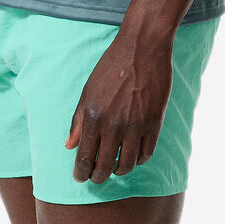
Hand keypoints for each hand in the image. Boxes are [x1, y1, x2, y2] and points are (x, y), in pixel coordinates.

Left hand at [65, 29, 174, 183]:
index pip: (84, 158)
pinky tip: (133, 155)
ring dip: (118, 170)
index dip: (81, 173)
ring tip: (114, 167)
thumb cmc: (112, 65)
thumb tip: (69, 145)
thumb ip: (78, 120)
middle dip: (98, 177)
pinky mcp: (154, 123)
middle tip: (96, 177)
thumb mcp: (88, 90)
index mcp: (93, 116)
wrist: (142, 47)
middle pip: (104, 167)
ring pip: (126, 165)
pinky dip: (138, 160)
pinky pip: (146, 154)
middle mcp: (113, 125)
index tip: (80, 177)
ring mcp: (135, 125)